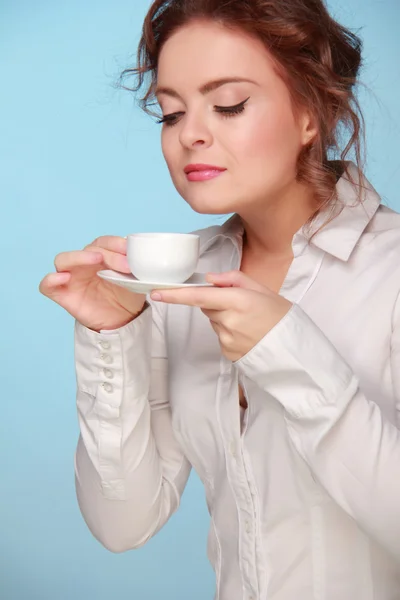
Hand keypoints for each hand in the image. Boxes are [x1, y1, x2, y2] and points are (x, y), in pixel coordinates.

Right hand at [39, 236, 146, 330]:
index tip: (129, 249)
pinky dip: (51, 279)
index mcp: (100, 256)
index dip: (115, 243)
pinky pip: (47, 285)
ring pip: (63, 259)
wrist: (122, 320)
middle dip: (108, 254)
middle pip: (87, 250)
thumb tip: (138, 256)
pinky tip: (63, 278)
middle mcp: (83, 264)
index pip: (103, 242)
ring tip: (97, 260)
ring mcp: (71, 278)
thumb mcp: (135, 280)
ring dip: (79, 257)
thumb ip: (133, 268)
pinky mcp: (62, 294)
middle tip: (125, 265)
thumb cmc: (126, 296)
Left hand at [150, 270, 292, 360]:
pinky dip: (229, 331)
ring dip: (223, 317)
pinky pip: (220, 336)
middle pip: (206, 306)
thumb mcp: (262, 289)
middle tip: (241, 305)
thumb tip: (209, 279)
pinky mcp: (227, 352)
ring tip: (248, 321)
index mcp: (239, 300)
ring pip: (213, 321)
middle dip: (216, 302)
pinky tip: (247, 333)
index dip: (175, 295)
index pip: (199, 296)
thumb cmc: (280, 316)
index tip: (156, 293)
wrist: (294, 349)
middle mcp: (230, 321)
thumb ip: (234, 279)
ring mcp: (227, 339)